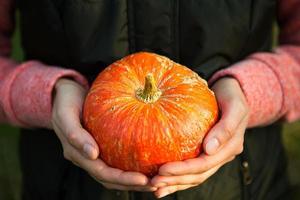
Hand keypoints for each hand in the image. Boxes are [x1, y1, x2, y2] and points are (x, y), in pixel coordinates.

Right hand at [51, 78, 155, 191]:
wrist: (65, 93)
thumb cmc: (66, 101)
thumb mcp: (66, 115)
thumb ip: (75, 135)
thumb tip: (92, 155)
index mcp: (76, 154)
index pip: (101, 173)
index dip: (122, 179)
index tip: (142, 179)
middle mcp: (85, 158)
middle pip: (110, 179)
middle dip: (132, 184)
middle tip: (154, 184)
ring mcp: (92, 154)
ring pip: (113, 175)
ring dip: (132, 181)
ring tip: (154, 182)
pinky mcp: (100, 146)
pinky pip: (115, 161)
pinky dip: (129, 168)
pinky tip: (145, 166)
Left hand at [151, 78, 248, 197]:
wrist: (233, 93)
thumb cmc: (232, 96)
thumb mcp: (234, 107)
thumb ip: (226, 128)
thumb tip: (209, 150)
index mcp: (231, 147)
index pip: (205, 164)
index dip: (184, 169)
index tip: (163, 169)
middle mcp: (223, 155)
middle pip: (198, 175)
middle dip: (176, 180)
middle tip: (154, 183)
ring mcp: (215, 156)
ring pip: (195, 176)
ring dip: (176, 183)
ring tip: (155, 187)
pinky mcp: (207, 153)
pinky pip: (193, 169)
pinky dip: (179, 177)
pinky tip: (164, 181)